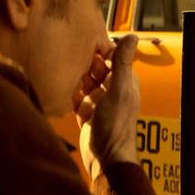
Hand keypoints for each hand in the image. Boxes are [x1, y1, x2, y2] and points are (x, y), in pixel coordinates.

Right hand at [75, 35, 139, 180]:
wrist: (106, 158)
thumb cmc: (116, 126)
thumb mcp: (118, 90)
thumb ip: (122, 64)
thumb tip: (132, 36)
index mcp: (125, 82)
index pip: (113, 58)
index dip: (100, 49)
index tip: (83, 40)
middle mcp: (113, 90)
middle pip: (96, 69)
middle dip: (84, 64)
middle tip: (69, 58)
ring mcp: (99, 102)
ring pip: (84, 82)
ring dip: (75, 79)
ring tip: (63, 72)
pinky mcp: (87, 113)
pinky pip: (76, 98)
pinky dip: (70, 95)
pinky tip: (62, 91)